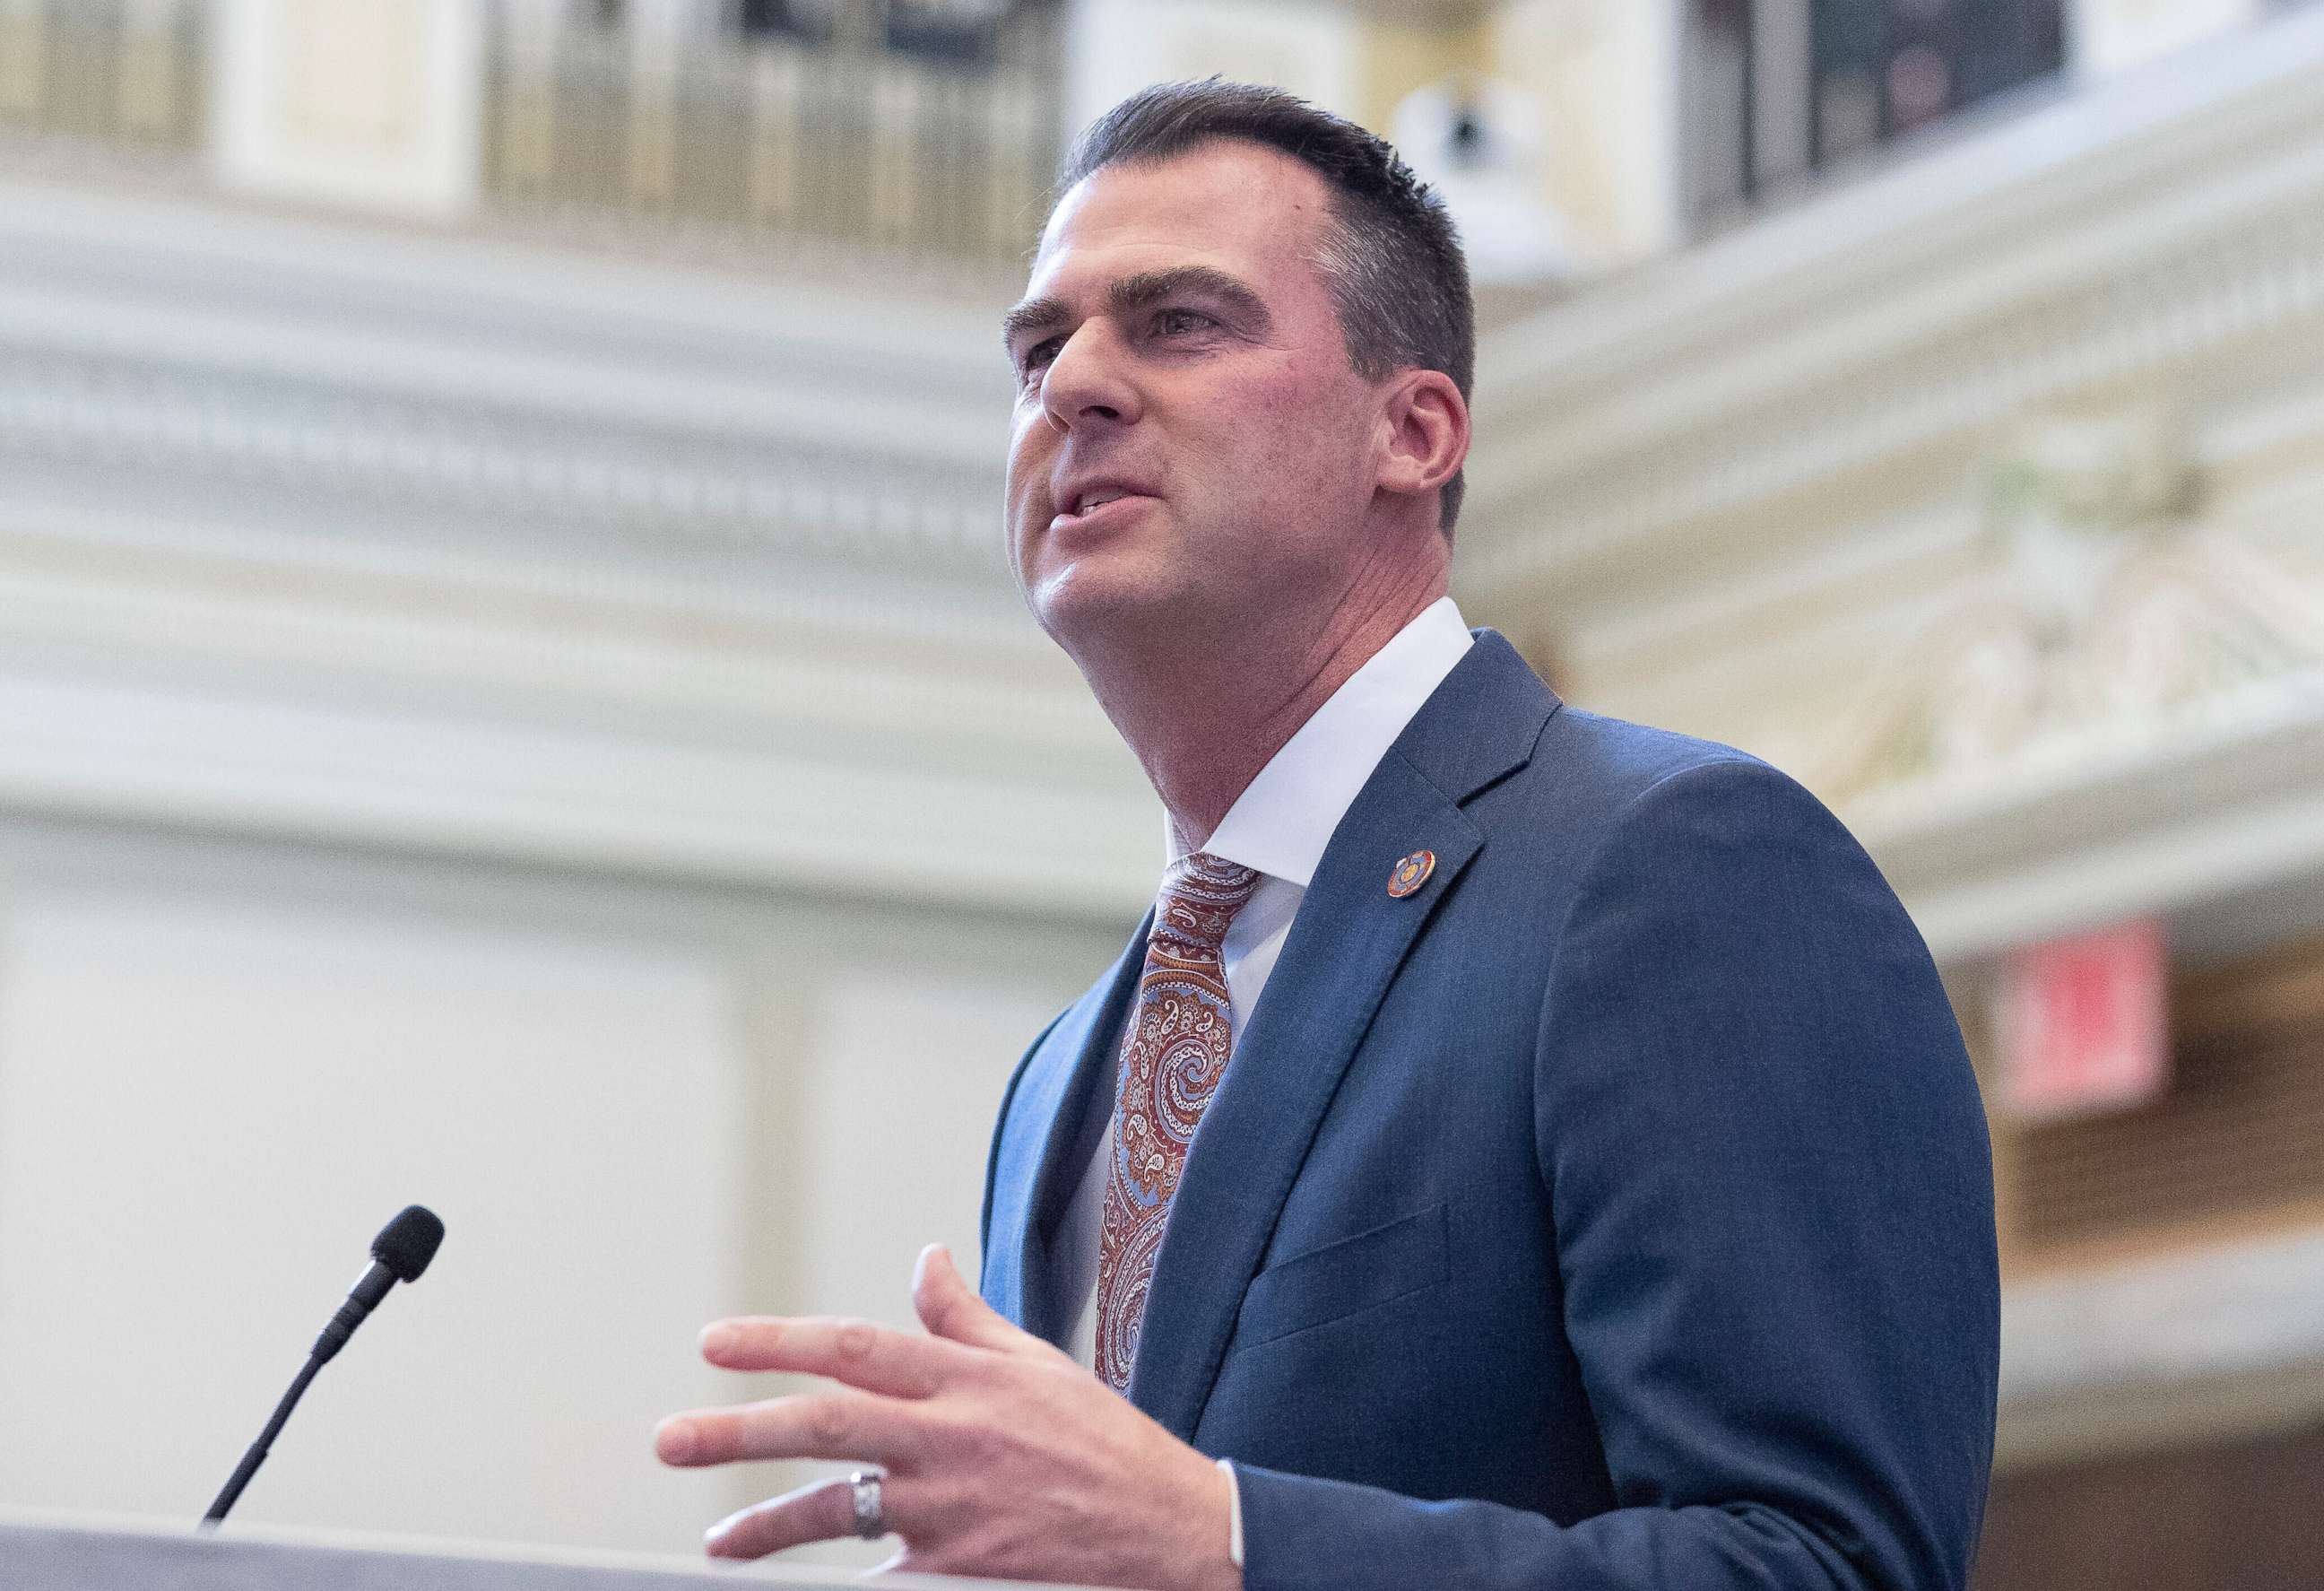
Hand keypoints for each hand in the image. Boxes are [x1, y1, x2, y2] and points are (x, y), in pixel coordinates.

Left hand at [654, 1244, 1241, 1589]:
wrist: (1163, 1529)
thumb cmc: (1100, 1441)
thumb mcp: (1036, 1362)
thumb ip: (964, 1316)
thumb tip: (923, 1260)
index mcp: (965, 1378)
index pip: (853, 1348)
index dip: (777, 1342)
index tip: (714, 1342)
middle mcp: (948, 1438)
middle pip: (823, 1426)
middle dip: (737, 1431)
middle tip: (670, 1438)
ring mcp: (948, 1511)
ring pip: (833, 1511)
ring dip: (764, 1525)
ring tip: (718, 1540)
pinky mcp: (954, 1570)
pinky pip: (879, 1571)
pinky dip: (842, 1574)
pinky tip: (799, 1582)